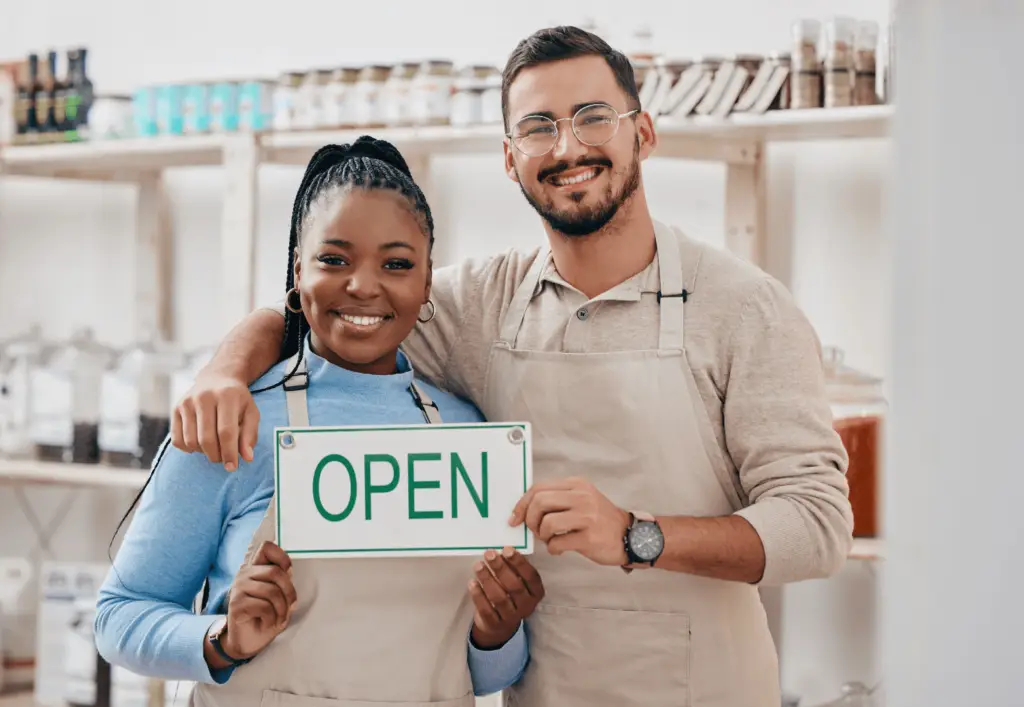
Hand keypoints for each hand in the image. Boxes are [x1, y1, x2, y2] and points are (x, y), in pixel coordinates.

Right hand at [172, 370, 258, 470]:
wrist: (217, 378)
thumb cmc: (237, 400)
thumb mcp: (251, 412)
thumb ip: (250, 435)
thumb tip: (247, 458)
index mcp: (227, 396)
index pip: (226, 432)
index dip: (229, 453)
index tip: (232, 467)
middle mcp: (204, 397)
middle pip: (207, 439)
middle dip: (216, 456)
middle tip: (223, 459)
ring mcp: (187, 402)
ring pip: (191, 441)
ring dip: (203, 453)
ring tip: (213, 448)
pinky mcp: (176, 408)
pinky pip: (177, 439)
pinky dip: (188, 448)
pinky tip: (199, 443)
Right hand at [221, 541, 296, 659]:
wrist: (248, 641)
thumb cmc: (266, 616)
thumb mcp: (278, 595)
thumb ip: (281, 581)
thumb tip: (289, 570)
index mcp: (256, 569)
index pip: (267, 547)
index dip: (282, 556)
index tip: (288, 571)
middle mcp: (244, 574)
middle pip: (275, 572)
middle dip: (289, 592)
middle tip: (290, 607)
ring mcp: (238, 588)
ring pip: (272, 592)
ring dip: (282, 610)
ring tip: (279, 618)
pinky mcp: (236, 604)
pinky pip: (264, 607)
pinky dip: (272, 619)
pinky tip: (267, 623)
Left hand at [468, 547, 544, 648]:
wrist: (500, 624)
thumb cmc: (510, 595)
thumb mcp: (517, 582)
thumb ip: (513, 569)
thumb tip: (500, 551)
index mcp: (536, 593)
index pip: (531, 577)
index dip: (519, 563)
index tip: (507, 550)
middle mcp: (526, 606)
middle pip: (514, 586)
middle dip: (500, 568)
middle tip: (489, 554)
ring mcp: (511, 618)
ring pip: (499, 598)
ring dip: (488, 579)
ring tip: (478, 566)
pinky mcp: (495, 624)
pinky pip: (486, 610)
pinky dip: (478, 595)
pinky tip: (473, 583)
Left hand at [509, 477, 630, 566]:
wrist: (630, 536)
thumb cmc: (600, 520)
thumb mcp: (581, 500)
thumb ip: (557, 501)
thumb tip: (525, 511)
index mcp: (576, 485)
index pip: (538, 488)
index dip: (522, 504)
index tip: (515, 518)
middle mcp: (582, 497)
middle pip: (539, 502)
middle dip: (530, 519)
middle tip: (534, 530)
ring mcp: (587, 516)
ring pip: (547, 523)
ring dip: (542, 535)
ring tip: (550, 540)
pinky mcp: (589, 537)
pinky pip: (557, 543)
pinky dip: (553, 549)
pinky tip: (560, 549)